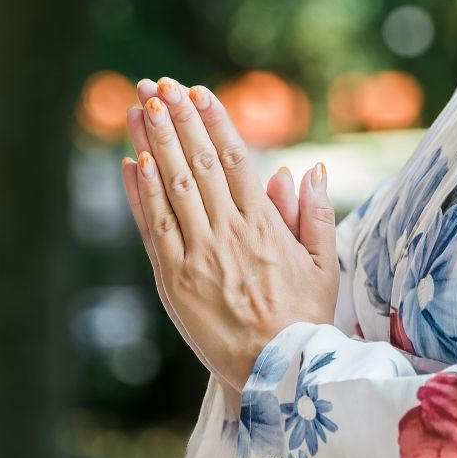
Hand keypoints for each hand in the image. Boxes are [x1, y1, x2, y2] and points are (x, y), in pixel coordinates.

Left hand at [121, 76, 338, 395]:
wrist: (276, 372)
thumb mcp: (325, 264)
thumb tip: (307, 170)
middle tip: (159, 85)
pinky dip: (140, 193)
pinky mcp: (173, 280)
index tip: (199, 92)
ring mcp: (198, 255)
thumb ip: (315, 214)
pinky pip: (153, 227)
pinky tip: (131, 162)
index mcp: (266, 225)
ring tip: (140, 107)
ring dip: (154, 143)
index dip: (215, 123)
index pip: (236, 159)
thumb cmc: (305, 318)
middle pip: (199, 163)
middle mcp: (229, 233)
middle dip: (177, 120)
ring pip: (172, 187)